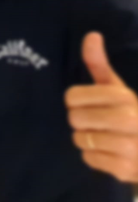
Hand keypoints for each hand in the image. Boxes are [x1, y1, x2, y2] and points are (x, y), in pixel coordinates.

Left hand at [66, 32, 137, 182]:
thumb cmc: (129, 114)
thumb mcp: (116, 88)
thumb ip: (99, 64)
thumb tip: (91, 35)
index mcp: (125, 97)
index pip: (72, 96)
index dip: (75, 101)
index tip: (88, 104)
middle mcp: (130, 119)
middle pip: (74, 118)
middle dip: (81, 121)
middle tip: (97, 123)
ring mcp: (130, 147)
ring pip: (80, 139)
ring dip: (87, 139)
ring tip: (105, 137)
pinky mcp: (124, 169)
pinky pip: (88, 158)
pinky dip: (94, 157)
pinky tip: (109, 152)